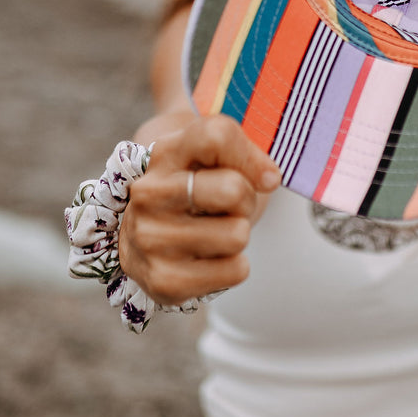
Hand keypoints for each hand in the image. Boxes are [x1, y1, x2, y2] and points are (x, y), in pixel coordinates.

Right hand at [118, 115, 280, 306]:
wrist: (150, 239)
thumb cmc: (195, 190)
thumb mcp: (213, 156)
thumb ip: (242, 149)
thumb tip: (269, 179)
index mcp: (163, 154)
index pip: (217, 136)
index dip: (251, 156)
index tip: (260, 175)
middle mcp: (148, 194)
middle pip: (233, 189)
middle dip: (245, 200)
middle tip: (228, 207)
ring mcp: (149, 239)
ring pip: (237, 234)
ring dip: (237, 235)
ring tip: (214, 231)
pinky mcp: (163, 280)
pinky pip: (236, 271)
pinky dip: (233, 266)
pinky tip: (208, 258)